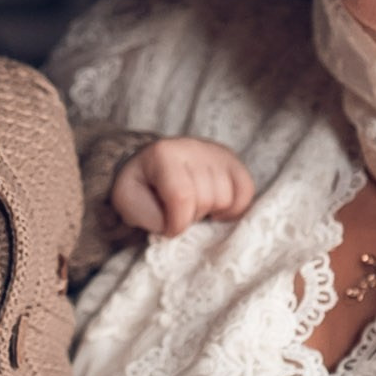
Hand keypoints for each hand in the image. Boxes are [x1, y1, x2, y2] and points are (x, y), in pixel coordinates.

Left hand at [110, 136, 256, 235]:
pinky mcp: (232, 160)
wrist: (148, 167)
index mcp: (164, 154)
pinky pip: (246, 191)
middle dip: (192, 216)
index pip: (182, 197)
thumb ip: (150, 218)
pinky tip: (216, 209)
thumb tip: (179, 226)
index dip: (177, 223)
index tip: (169, 229)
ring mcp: (216, 152)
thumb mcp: (129, 204)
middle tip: (179, 213)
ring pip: (228, 198)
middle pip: (207, 198)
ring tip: (195, 207)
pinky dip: (234, 208)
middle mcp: (194, 147)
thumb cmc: (140, 188)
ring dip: (211, 212)